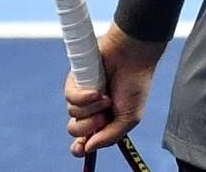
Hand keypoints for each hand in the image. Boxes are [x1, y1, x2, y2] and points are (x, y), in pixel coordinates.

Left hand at [63, 28, 166, 155]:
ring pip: (73, 114)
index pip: (86, 140)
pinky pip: (70, 98)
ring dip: (91, 108)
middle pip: (76, 130)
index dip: (80, 147)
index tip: (81, 149)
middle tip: (103, 115)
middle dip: (89, 126)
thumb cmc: (135, 86)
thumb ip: (109, 136)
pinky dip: (83, 96)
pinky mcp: (75, 82)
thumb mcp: (129, 117)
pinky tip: (97, 90)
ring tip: (106, 95)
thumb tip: (88, 148)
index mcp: (105, 121)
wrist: (132, 57)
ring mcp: (82, 96)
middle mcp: (92, 110)